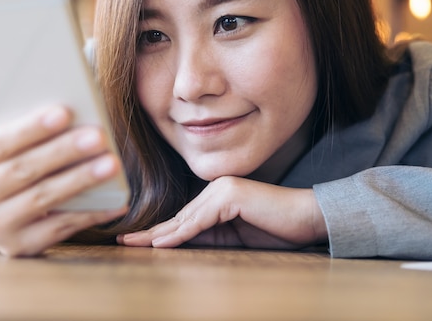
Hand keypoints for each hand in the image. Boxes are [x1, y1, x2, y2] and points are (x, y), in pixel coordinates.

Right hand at [0, 105, 127, 256]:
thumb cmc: (4, 167)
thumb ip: (24, 134)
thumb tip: (74, 115)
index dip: (31, 128)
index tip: (65, 112)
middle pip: (22, 170)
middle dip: (63, 152)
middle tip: (98, 136)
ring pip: (43, 199)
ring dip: (80, 180)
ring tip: (111, 164)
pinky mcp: (17, 247)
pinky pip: (60, 228)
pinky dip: (91, 214)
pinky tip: (115, 201)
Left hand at [117, 176, 326, 249]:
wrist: (308, 218)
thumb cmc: (275, 228)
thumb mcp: (235, 237)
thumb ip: (209, 236)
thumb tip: (178, 243)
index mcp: (216, 196)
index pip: (183, 219)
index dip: (159, 232)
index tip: (136, 241)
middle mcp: (215, 188)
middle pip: (178, 217)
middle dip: (150, 232)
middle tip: (123, 240)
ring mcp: (222, 189)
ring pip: (185, 219)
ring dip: (158, 234)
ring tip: (134, 243)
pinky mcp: (230, 195)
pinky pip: (200, 221)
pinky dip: (180, 233)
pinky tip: (161, 243)